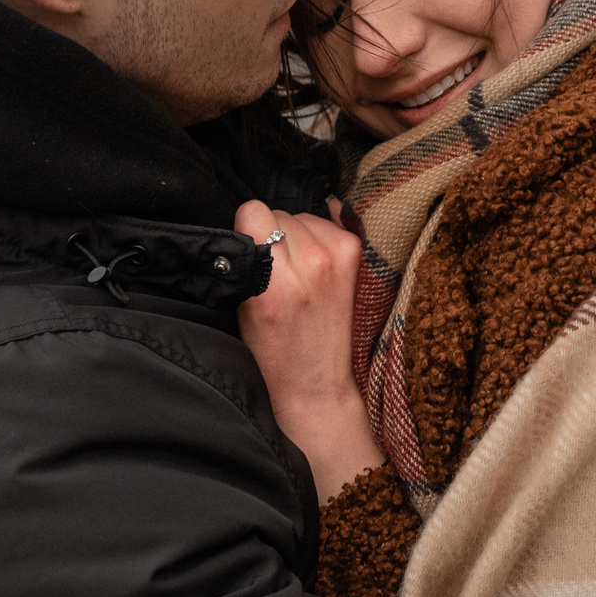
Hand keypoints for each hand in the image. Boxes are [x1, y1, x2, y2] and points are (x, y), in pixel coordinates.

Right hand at [234, 200, 383, 501]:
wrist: (316, 386)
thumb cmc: (272, 353)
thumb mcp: (241, 306)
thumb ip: (243, 259)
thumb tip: (248, 222)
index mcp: (272, 281)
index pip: (253, 211)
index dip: (246, 229)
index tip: (249, 252)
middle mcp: (309, 263)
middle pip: (277, 210)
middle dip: (271, 234)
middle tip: (274, 270)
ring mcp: (336, 258)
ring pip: (302, 215)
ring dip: (296, 235)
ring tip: (297, 272)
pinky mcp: (354, 255)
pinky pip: (329, 222)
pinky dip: (319, 236)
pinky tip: (316, 266)